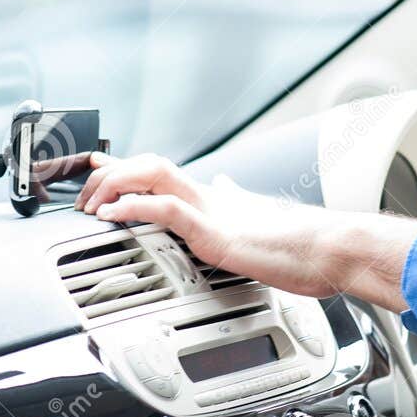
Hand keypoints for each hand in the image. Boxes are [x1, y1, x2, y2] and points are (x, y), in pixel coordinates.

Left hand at [75, 153, 416, 309]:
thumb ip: (241, 212)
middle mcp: (213, 197)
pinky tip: (114, 215)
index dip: (124, 166)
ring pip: (153, 175)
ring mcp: (213, 212)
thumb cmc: (306, 248)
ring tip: (93, 203)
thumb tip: (233, 193)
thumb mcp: (263, 228)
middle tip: (84, 192)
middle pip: (151, 164)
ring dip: (116, 185)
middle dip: (111, 175)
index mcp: (220, 199)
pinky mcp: (216, 232)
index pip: (163, 171)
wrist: (332, 252)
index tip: (94, 166)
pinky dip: (134, 207)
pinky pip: (166, 210)